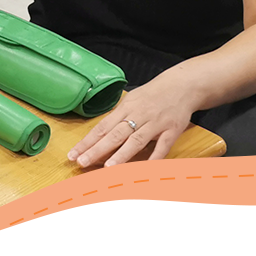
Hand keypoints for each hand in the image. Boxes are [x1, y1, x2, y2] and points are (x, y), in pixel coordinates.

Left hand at [69, 76, 203, 167]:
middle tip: (82, 162)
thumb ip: (118, 118)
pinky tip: (145, 170)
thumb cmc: (153, 94)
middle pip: (115, 134)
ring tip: (108, 167)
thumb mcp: (132, 100)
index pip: (102, 127)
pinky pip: (162, 146)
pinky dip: (154, 158)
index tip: (73, 154)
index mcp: (126, 108)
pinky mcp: (172, 130)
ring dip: (122, 154)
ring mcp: (156, 123)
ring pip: (136, 140)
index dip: (87, 141)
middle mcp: (139, 115)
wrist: (182, 85)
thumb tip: (99, 136)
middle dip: (97, 149)